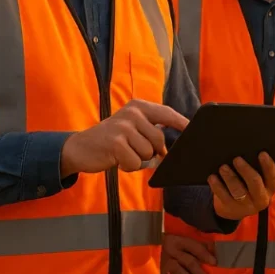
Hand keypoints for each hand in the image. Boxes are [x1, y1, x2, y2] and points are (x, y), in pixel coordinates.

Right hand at [60, 100, 188, 174]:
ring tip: (123, 153)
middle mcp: (132, 113)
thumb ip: (151, 130)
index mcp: (139, 106)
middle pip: (159, 140)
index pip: (167, 114)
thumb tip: (173, 146)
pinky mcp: (116, 142)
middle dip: (150, 152)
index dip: (182, 123)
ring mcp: (123, 127)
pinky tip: (116, 159)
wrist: (79, 148)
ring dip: (137, 159)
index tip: (194, 130)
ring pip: (148, 153)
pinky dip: (128, 166)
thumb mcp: (131, 127)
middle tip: (132, 150)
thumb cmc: (111, 140)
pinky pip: (136, 163)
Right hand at [161, 234, 215, 273]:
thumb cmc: (168, 244)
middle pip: (188, 261)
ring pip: (178, 272)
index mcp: (179, 241)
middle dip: (199, 272)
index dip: (205, 254)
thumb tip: (214, 249)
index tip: (214, 263)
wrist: (145, 245)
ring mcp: (163, 262)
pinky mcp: (156, 271)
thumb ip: (197, 244)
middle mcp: (171, 251)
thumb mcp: (182, 240)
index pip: (194, 247)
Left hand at [209, 153, 274, 220]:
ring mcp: (246, 206)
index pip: (272, 176)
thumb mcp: (259, 181)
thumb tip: (249, 151)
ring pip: (238, 191)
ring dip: (230, 177)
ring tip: (223, 167)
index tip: (262, 153)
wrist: (236, 208)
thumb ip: (258, 170)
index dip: (268, 165)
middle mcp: (261, 199)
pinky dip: (217, 186)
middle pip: (255, 183)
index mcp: (271, 189)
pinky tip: (212, 177)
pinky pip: (224, 197)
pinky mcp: (232, 209)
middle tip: (237, 159)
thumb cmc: (248, 185)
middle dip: (246, 170)